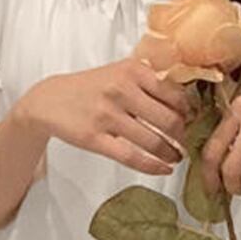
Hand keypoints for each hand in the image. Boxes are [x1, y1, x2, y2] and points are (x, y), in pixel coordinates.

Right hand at [25, 56, 194, 175]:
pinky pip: (133, 157)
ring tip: (176, 157)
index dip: (188, 111)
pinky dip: (153, 166)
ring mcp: (107, 115)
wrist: (49, 100)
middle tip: (184, 142)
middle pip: (169, 119)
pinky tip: (163, 169)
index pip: (174, 94)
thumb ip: (149, 81)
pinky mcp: (96, 138)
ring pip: (153, 141)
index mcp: (132, 70)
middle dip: (182, 135)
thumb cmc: (91, 87)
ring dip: (171, 153)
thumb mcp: (120, 72)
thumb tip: (186, 102)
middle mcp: (121, 90)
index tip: (191, 120)